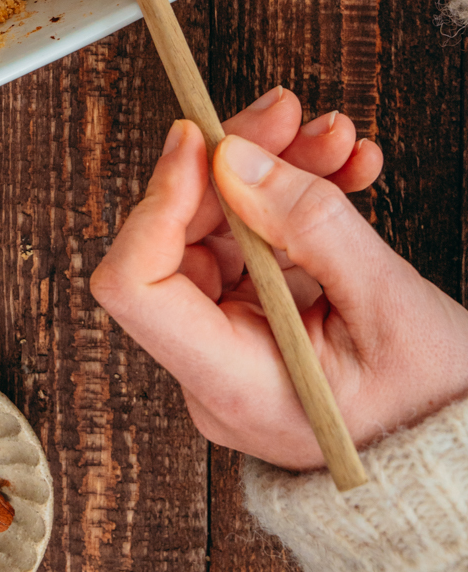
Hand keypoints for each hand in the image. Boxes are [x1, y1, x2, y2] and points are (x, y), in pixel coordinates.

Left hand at [90, 88, 467, 469]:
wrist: (464, 456)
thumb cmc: (437, 408)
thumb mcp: (387, 307)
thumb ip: (309, 224)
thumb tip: (232, 158)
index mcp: (233, 386)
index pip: (136, 287)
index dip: (158, 200)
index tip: (197, 139)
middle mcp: (215, 370)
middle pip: (180, 239)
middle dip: (235, 163)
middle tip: (293, 114)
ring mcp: (233, 346)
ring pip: (219, 230)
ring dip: (273, 171)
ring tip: (336, 140)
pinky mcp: (257, 324)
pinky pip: (253, 245)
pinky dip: (291, 202)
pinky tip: (341, 172)